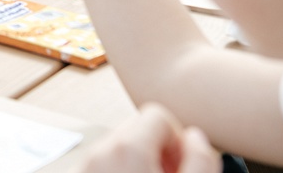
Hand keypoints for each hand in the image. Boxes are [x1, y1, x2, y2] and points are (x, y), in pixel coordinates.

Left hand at [78, 104, 219, 172]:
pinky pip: (101, 162)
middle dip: (157, 149)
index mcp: (126, 149)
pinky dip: (117, 169)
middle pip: (135, 129)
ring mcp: (82, 166)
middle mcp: (98, 152)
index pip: (156, 114)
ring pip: (117, 147)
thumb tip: (195, 136)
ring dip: (137, 161)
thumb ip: (201, 160)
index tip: (181, 164)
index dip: (177, 139)